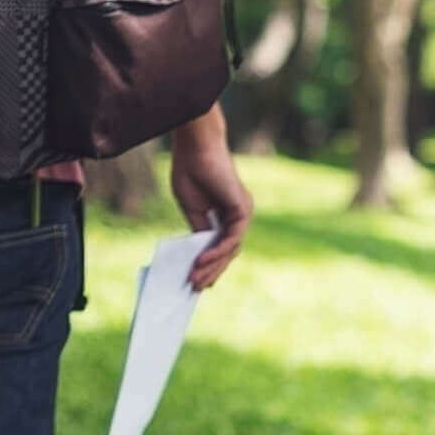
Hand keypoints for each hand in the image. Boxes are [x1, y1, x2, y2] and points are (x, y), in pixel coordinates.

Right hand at [167, 106, 253, 288]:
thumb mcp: (192, 208)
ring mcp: (243, 213)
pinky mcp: (242, 209)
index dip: (211, 265)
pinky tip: (202, 262)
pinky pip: (231, 239)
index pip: (222, 246)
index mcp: (227, 214)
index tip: (198, 281)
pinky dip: (217, 252)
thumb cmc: (191, 171)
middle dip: (211, 271)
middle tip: (195, 287)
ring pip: (230, 249)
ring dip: (212, 266)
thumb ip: (199, 229)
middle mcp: (239, 216)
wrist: (195, 147)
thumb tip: (198, 253)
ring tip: (195, 280)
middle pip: (227, 252)